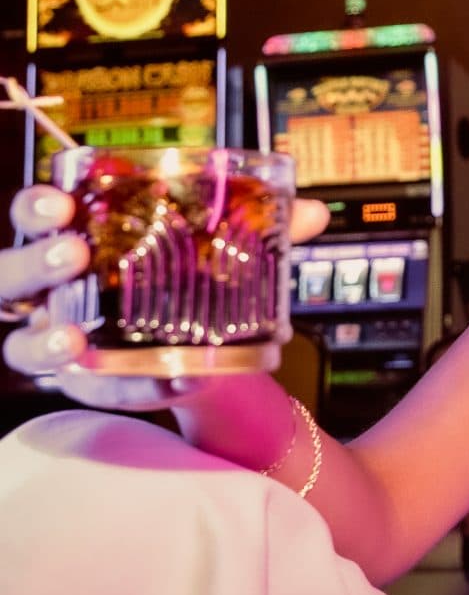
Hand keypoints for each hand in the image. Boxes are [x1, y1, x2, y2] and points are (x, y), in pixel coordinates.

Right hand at [2, 188, 329, 408]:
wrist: (196, 351)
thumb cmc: (187, 283)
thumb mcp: (218, 250)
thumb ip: (262, 230)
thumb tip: (313, 213)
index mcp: (77, 238)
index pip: (38, 216)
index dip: (37, 208)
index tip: (59, 203)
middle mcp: (53, 291)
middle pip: (13, 276)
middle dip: (35, 264)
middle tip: (73, 253)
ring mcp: (58, 341)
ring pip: (22, 344)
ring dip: (44, 341)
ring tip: (74, 342)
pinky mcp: (84, 386)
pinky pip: (92, 392)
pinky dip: (127, 389)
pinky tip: (165, 385)